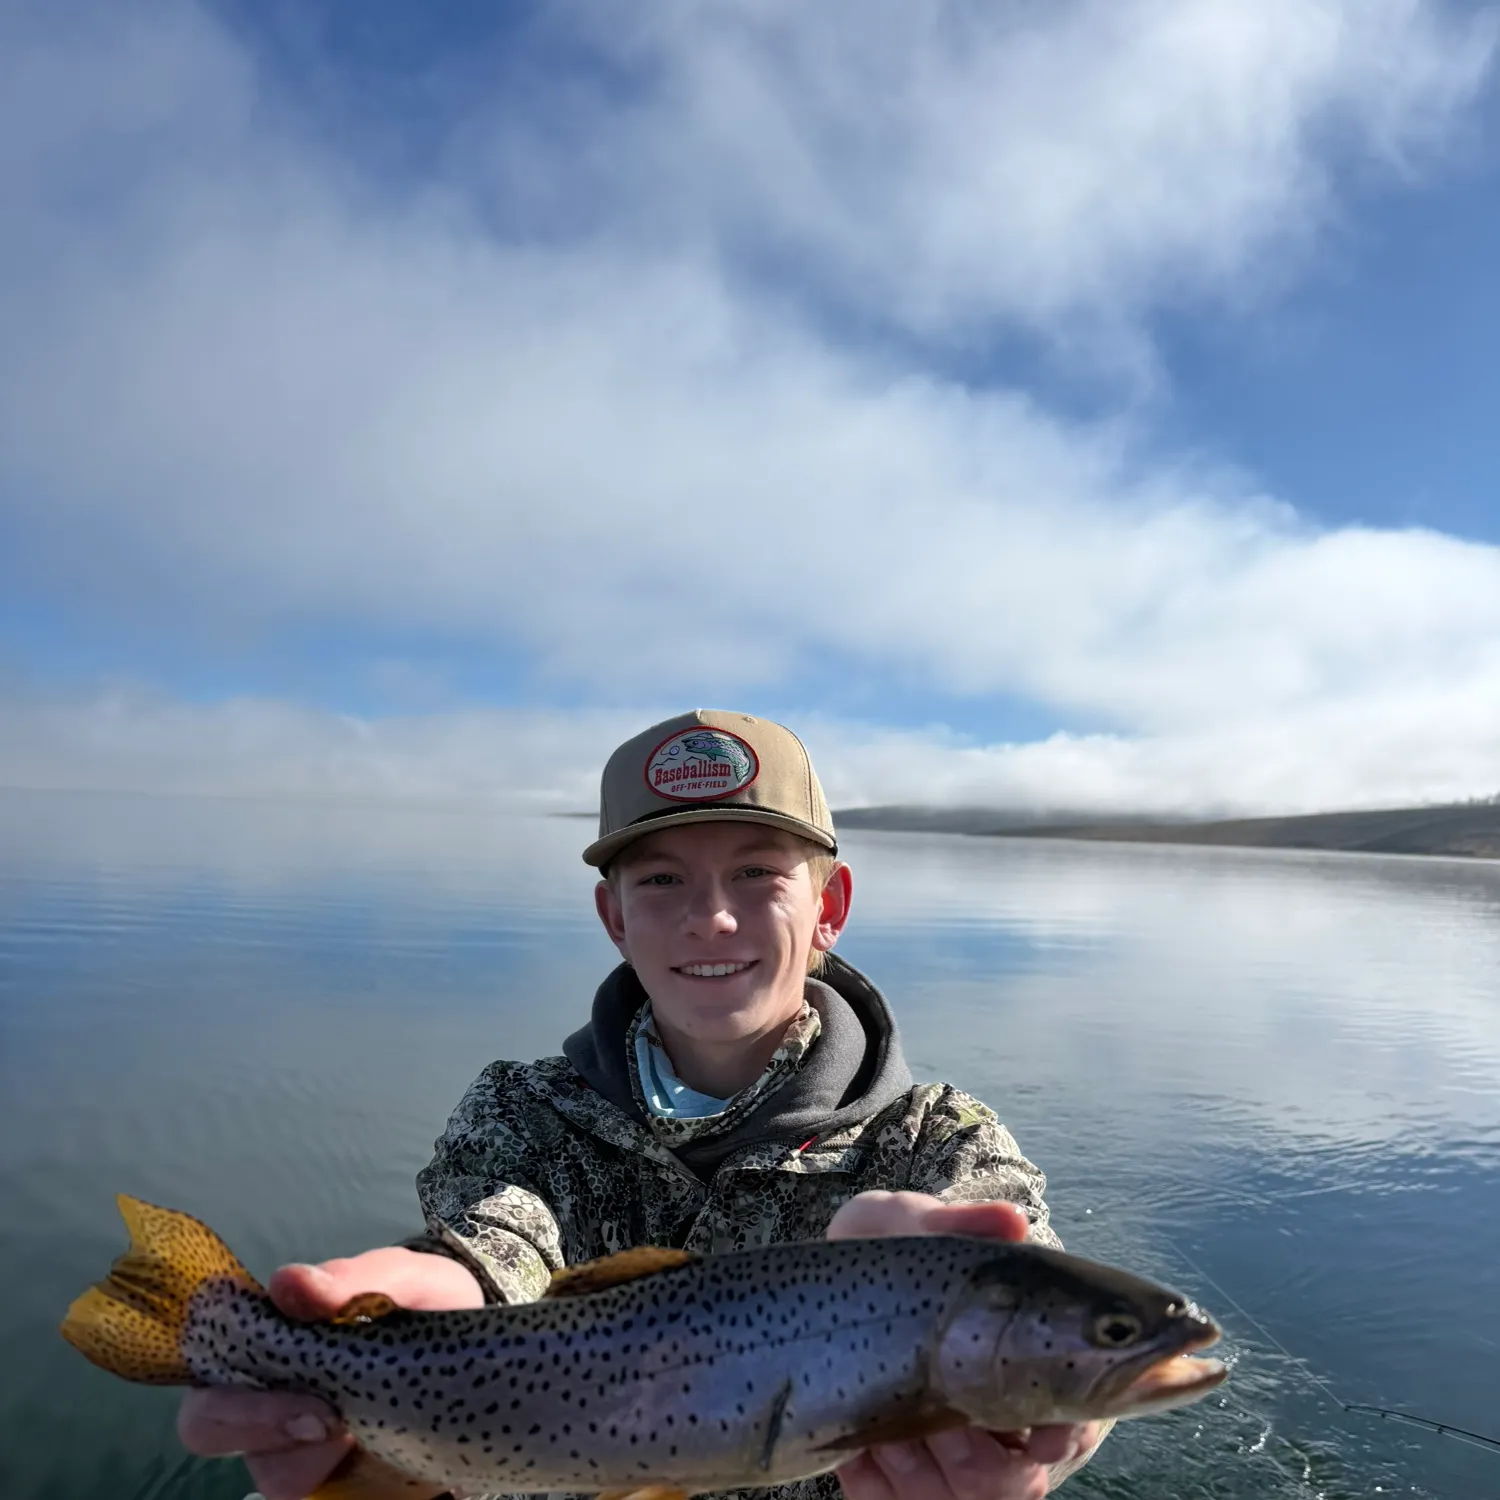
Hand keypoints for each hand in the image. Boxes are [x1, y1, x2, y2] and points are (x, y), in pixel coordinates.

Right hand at [177, 1246, 483, 1499]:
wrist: (480, 1352)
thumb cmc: (425, 1304)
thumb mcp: (409, 1280)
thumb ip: (354, 1279)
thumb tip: (287, 1284)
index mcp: (269, 1339)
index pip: (206, 1360)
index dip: (228, 1375)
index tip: (293, 1379)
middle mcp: (264, 1398)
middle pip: (210, 1426)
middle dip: (260, 1425)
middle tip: (330, 1420)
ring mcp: (294, 1448)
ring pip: (270, 1475)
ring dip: (313, 1462)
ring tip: (371, 1435)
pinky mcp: (335, 1486)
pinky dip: (358, 1490)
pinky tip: (394, 1468)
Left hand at [828, 1191, 1103, 1499]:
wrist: (840, 1273)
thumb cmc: (896, 1248)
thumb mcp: (915, 1222)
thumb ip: (961, 1222)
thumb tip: (1012, 1221)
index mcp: (1031, 1362)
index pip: (1076, 1424)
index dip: (1063, 1438)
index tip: (1039, 1433)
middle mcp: (1004, 1422)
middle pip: (1016, 1485)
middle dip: (973, 1457)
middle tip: (938, 1415)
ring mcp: (953, 1456)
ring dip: (919, 1471)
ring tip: (887, 1429)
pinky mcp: (901, 1476)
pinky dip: (875, 1481)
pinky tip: (858, 1445)